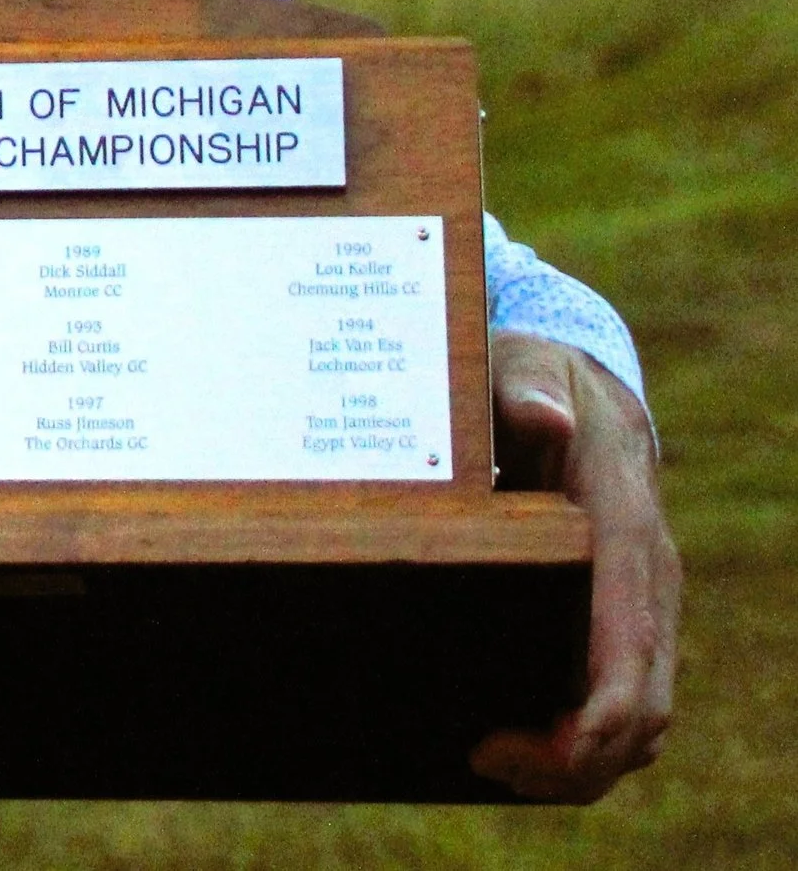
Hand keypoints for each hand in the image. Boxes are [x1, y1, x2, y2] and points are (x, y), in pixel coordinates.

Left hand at [470, 335, 680, 800]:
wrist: (580, 387)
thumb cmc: (537, 380)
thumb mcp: (524, 368)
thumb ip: (529, 389)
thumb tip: (542, 415)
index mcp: (624, 529)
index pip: (629, 650)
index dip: (590, 721)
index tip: (518, 748)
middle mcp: (647, 578)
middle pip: (642, 710)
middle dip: (574, 761)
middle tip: (484, 761)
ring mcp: (643, 605)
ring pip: (642, 721)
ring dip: (579, 763)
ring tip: (491, 762)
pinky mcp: (623, 620)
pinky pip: (625, 701)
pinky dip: (585, 741)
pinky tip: (518, 742)